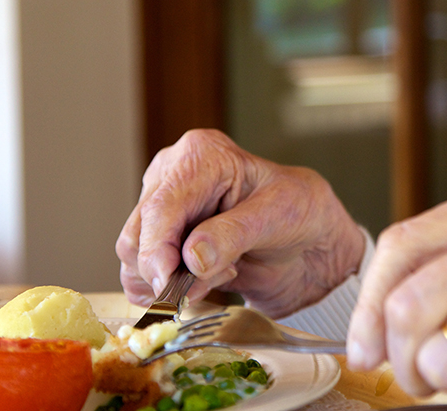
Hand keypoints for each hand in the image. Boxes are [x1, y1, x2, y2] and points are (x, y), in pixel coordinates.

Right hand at [117, 129, 365, 317]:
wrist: (311, 244)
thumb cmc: (302, 213)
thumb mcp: (279, 215)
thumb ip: (234, 234)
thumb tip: (191, 257)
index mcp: (200, 155)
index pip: (160, 208)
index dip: (157, 251)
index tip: (167, 285)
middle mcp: (171, 178)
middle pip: (137, 238)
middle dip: (171, 271)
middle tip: (221, 277)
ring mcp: (162, 212)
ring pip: (135, 263)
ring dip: (176, 282)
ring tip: (225, 272)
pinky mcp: (161, 243)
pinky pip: (144, 278)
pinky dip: (173, 290)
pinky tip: (212, 277)